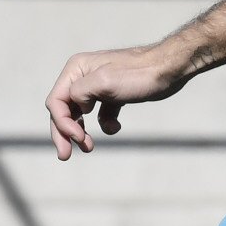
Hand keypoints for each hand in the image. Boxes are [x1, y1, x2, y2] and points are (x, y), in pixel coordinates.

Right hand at [44, 44, 188, 159]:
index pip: (56, 101)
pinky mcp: (112, 95)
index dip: (62, 123)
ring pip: (79, 114)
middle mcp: (82, 76)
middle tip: (65, 156)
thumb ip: (80, 92)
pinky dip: (104, 124)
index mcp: (76, 69)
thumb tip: (77, 107)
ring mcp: (97, 86)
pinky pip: (99, 115)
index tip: (78, 138)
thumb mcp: (105, 81)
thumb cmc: (138, 74)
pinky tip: (116, 126)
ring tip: (88, 148)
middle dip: (64, 133)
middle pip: (64, 110)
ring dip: (81, 132)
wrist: (169, 70)